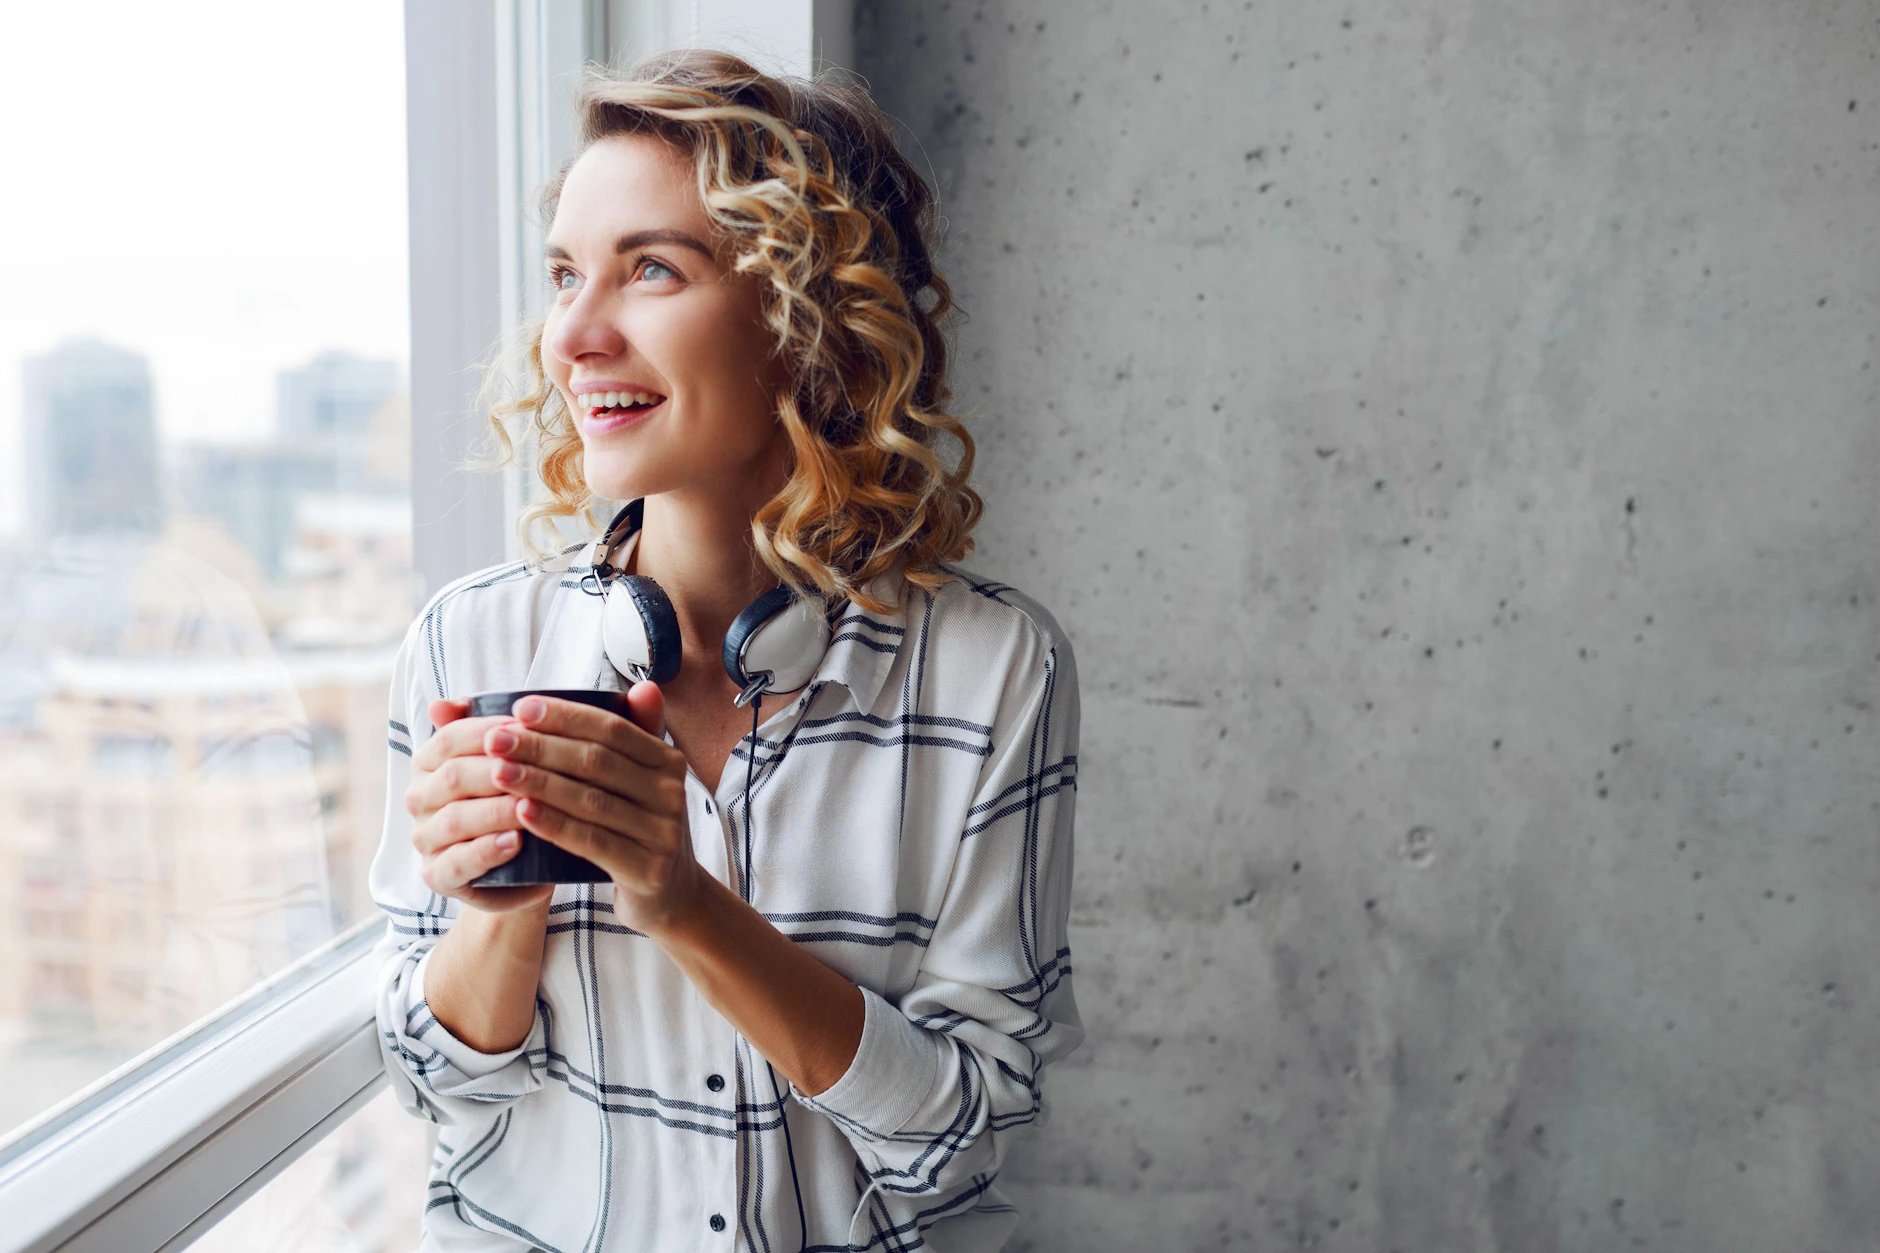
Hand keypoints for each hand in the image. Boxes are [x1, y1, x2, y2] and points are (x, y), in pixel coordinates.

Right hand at [405, 698, 554, 913]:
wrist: (526, 864)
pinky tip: (516, 843)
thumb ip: (487, 728)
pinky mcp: (438, 876)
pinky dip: (487, 852)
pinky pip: (457, 863)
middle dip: (496, 771)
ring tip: (530, 807)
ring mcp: (425, 839)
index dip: (487, 731)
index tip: (528, 727)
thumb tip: (442, 704)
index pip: (450, 739)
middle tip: (536, 768)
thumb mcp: (509, 761)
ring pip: (455, 820)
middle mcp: (419, 799)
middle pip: (453, 777)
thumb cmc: (515, 800)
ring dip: (496, 811)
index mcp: (429, 763)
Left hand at [481, 685, 704, 933]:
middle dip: (541, 747)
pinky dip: (555, 825)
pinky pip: (593, 842)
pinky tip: (522, 812)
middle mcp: (672, 793)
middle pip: (597, 762)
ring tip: (496, 771)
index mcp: (668, 761)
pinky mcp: (648, 870)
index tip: (519, 707)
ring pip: (590, 801)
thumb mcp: (646, 780)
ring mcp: (663, 833)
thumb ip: (637, 734)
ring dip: (539, 783)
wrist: (672, 895)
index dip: (565, 716)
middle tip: (495, 739)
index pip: (612, 728)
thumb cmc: (641, 828)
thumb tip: (643, 683)